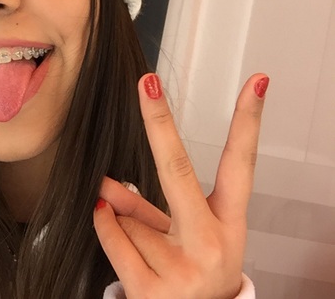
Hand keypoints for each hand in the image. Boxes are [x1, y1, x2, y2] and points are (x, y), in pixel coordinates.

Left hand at [93, 73, 267, 298]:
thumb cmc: (191, 270)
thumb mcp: (183, 235)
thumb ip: (146, 205)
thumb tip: (105, 183)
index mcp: (227, 224)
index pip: (241, 164)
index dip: (248, 122)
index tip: (255, 82)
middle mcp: (210, 245)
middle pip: (177, 170)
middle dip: (159, 123)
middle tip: (147, 83)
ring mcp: (183, 270)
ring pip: (128, 213)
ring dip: (125, 221)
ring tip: (148, 249)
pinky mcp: (152, 292)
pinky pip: (113, 234)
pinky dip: (106, 227)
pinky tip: (112, 229)